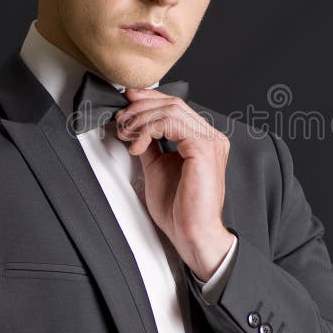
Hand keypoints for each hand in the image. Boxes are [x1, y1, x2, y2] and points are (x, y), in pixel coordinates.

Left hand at [114, 87, 234, 280]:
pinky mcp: (203, 148)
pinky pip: (170, 124)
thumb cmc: (180, 209)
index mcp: (203, 139)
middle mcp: (210, 136)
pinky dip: (148, 130)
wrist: (192, 233)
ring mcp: (209, 141)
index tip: (128, 100)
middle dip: (140, 108)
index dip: (150, 99)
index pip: (176, 106)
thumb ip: (151, 145)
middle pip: (173, 103)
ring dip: (141, 119)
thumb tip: (136, 128)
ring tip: (127, 134)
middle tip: (122, 120)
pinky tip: (138, 145)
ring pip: (170, 110)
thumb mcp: (157, 167)